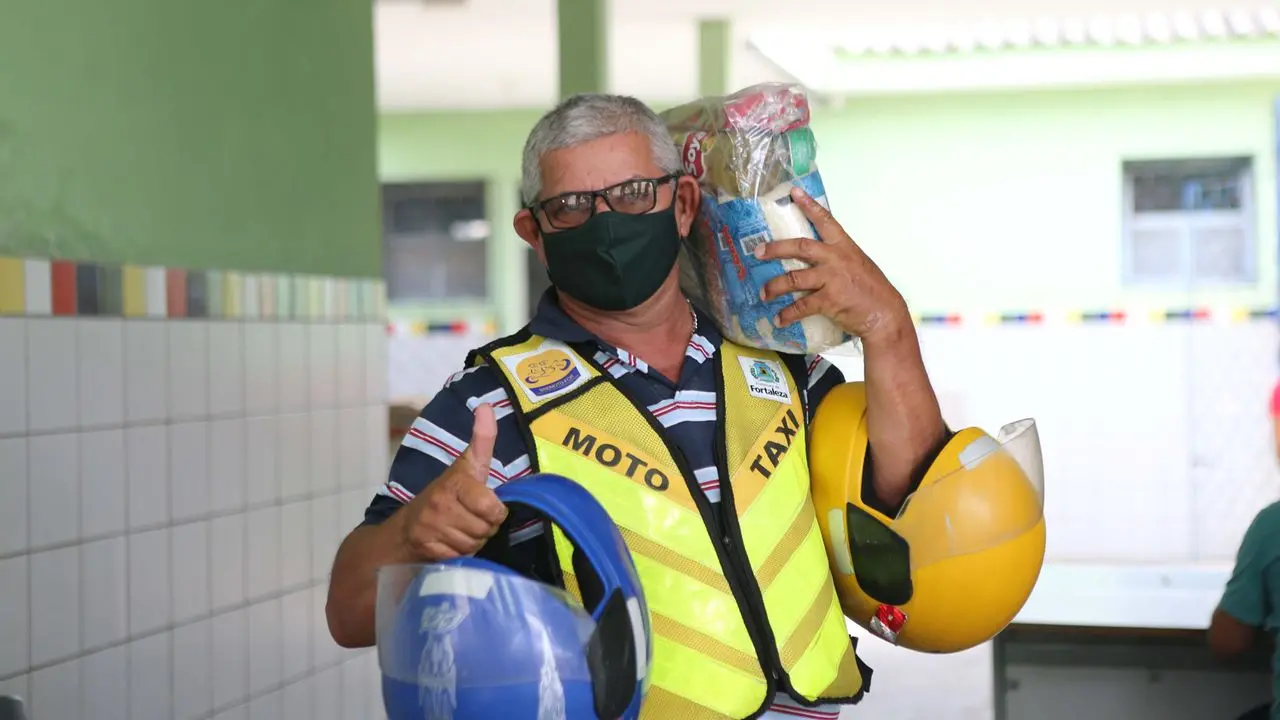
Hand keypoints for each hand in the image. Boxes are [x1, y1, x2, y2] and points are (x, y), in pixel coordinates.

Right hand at [398, 404, 508, 560]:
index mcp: (456, 482)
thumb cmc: (445, 494)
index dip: (494, 511)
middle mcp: (442, 504)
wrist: (404, 529)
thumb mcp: (465, 465)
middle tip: (470, 519)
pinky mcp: (427, 548)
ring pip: (475, 545)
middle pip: (486, 529)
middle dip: (484, 528)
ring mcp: (432, 528)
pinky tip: (449, 544)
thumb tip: (488, 406)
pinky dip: (459, 555)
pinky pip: (460, 557)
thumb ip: (482, 440)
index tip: (485, 505)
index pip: (493, 508)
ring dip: (472, 542)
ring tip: (459, 530)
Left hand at [756, 186, 909, 341]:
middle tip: (757, 252)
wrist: (884, 314)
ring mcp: (831, 278)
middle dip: (775, 248)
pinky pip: (801, 306)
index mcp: (844, 247)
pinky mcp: (829, 300)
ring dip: (774, 287)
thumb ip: (837, 259)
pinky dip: (787, 314)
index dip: (809, 205)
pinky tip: (779, 320)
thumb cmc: (872, 290)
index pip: (825, 220)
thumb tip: (815, 260)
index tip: (793, 192)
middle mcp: (835, 258)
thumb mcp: (857, 264)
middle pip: (799, 247)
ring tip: (763, 294)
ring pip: (793, 278)